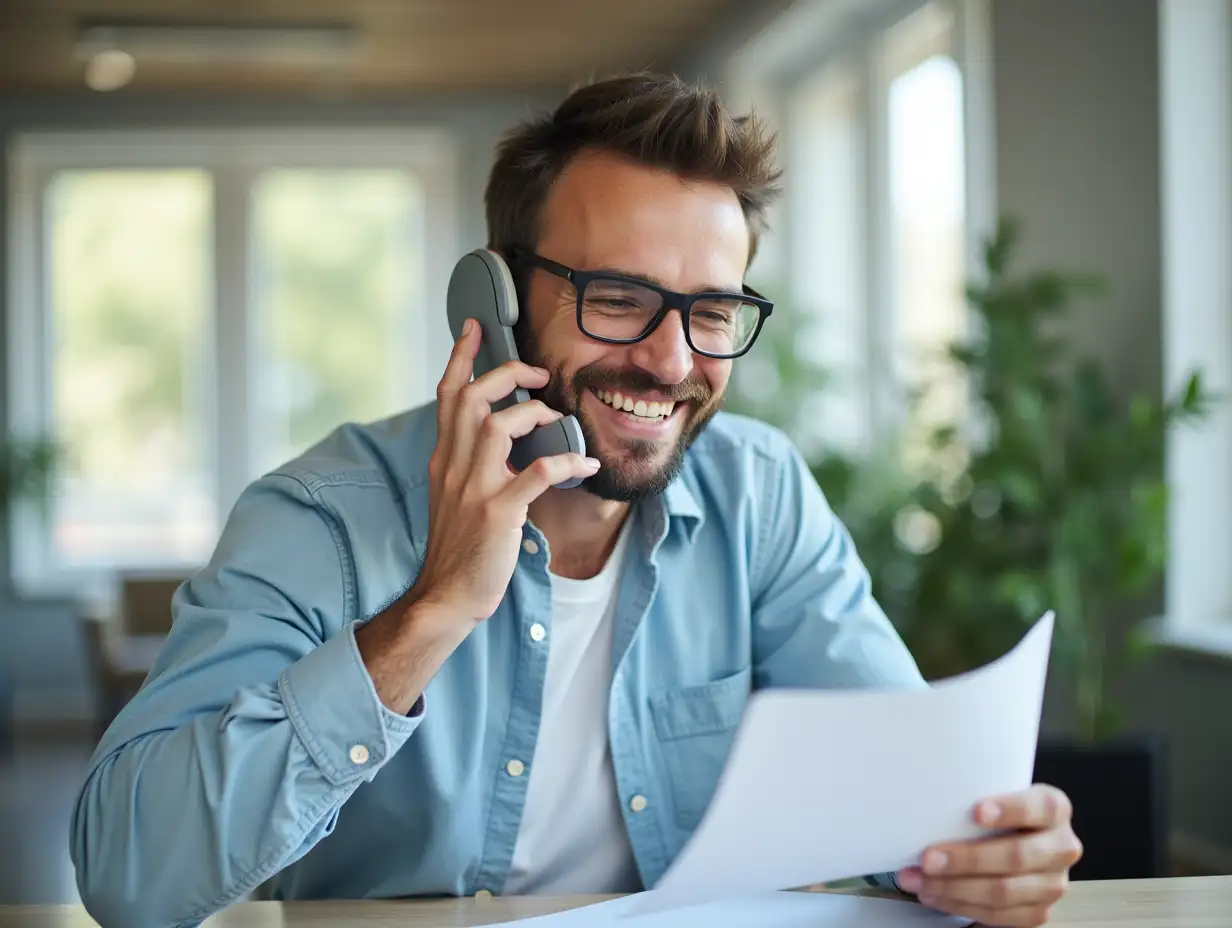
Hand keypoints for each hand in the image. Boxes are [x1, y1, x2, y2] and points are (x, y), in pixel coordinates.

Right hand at [412, 318, 599, 622]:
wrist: (446, 595)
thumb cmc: (459, 547)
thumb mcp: (453, 494)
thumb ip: (469, 460)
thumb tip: (497, 433)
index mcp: (444, 458)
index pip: (447, 395)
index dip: (461, 357)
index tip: (475, 328)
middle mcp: (454, 466)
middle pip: (473, 398)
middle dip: (507, 374)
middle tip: (538, 374)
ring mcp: (474, 489)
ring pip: (498, 425)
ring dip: (534, 414)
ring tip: (558, 420)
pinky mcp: (498, 513)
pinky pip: (537, 474)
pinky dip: (567, 462)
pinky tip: (586, 467)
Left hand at [895, 783, 1082, 926]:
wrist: (1014, 839)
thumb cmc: (998, 813)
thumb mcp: (994, 793)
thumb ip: (976, 793)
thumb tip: (929, 794)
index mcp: (1054, 809)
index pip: (1041, 806)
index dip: (1010, 809)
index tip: (976, 811)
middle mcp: (1061, 847)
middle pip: (1017, 856)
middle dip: (967, 859)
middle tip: (928, 858)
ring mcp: (1053, 883)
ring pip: (1004, 891)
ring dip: (954, 888)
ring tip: (919, 880)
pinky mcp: (1038, 911)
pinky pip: (998, 915)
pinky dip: (960, 905)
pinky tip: (934, 895)